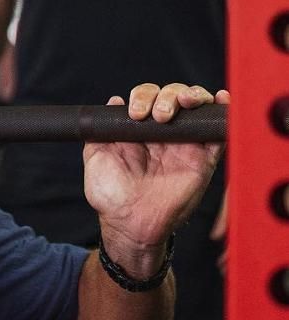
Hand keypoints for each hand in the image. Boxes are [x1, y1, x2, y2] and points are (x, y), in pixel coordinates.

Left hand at [84, 83, 227, 266]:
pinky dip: (221, 112)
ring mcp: (185, 144)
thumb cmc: (111, 195)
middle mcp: (163, 134)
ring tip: (185, 101)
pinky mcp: (203, 159)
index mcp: (139, 131)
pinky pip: (218, 133)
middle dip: (167, 95)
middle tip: (158, 114)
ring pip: (196, 108)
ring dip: (192, 95)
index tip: (136, 113)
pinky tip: (218, 98)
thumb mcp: (97, 158)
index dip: (144, 96)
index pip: (147, 98)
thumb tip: (113, 101)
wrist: (130, 223)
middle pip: (173, 96)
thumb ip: (100, 131)